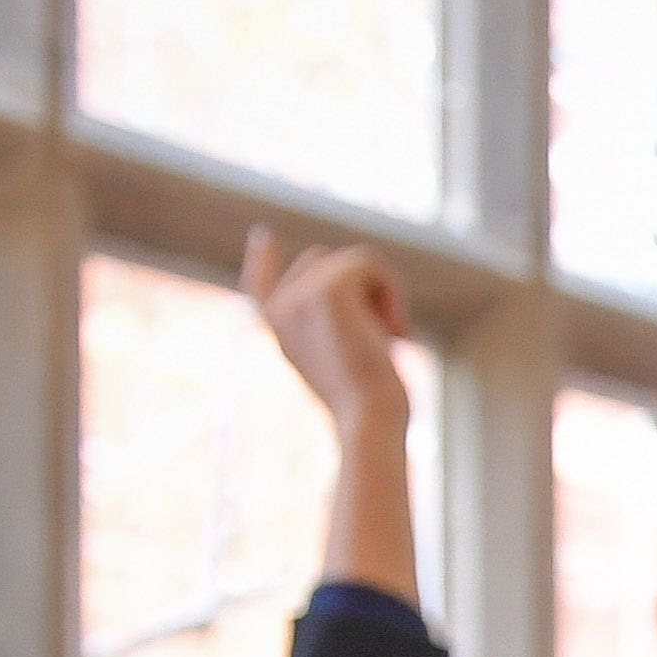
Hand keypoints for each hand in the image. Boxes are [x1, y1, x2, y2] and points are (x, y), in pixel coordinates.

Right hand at [242, 225, 411, 429]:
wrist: (368, 421)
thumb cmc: (371, 405)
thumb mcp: (349, 362)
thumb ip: (338, 328)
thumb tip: (365, 292)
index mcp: (280, 331)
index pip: (259, 285)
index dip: (262, 259)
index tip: (263, 235)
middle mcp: (281, 310)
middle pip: (322, 261)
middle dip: (364, 286)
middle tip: (391, 332)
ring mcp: (300, 296)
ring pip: (351, 261)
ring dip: (385, 291)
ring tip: (396, 333)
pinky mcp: (327, 290)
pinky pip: (368, 261)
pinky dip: (393, 290)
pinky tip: (397, 330)